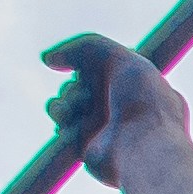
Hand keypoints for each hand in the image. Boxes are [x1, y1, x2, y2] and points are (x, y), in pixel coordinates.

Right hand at [39, 34, 178, 181]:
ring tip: (75, 109)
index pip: (106, 67)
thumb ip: (84, 46)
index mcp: (141, 87)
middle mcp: (125, 108)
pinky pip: (63, 125)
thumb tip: (50, 60)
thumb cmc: (142, 101)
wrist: (142, 147)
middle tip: (87, 94)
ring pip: (67, 103)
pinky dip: (63, 119)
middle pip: (82, 84)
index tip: (94, 65)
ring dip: (65, 102)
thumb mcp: (121, 57)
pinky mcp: (90, 145)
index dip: (93, 62)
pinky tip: (71, 124)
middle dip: (76, 85)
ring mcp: (107, 128)